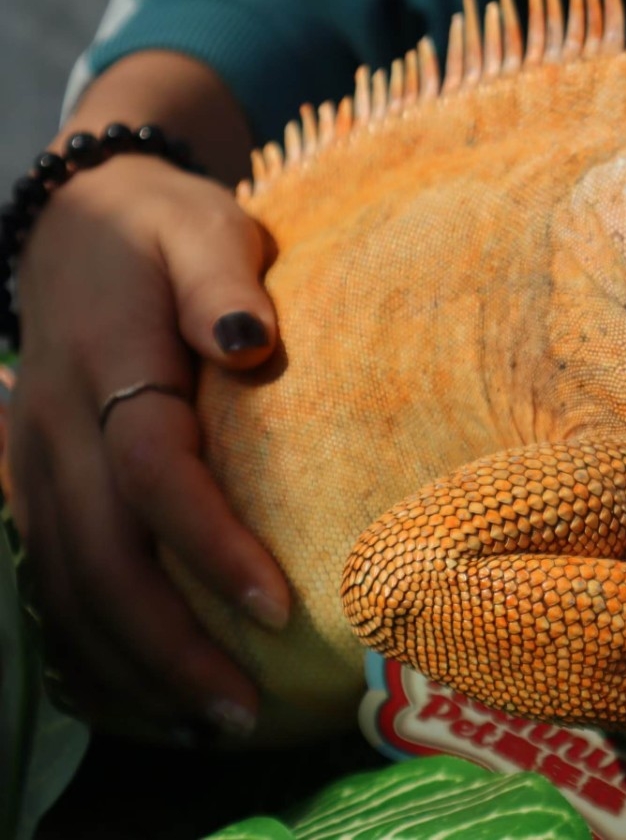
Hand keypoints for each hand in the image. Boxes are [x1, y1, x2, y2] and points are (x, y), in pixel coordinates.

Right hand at [5, 52, 289, 737]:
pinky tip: (142, 690)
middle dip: (168, 643)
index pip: (153, 474)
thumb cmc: (165, 230)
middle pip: (100, 556)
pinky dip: (90, 643)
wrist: (79, 220)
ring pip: (65, 583)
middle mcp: (57, 425)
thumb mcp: (205, 226)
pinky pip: (49, 577)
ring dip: (129, 662)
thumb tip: (250, 342)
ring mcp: (34, 459)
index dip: (209, 544)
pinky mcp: (34, 481)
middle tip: (242, 710)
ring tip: (206, 721)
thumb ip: (225, 280)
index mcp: (110, 366)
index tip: (275, 605)